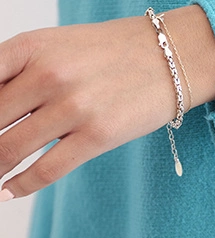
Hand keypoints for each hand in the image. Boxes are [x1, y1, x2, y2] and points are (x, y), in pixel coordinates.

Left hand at [0, 5, 214, 200]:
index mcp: (32, 47)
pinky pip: (45, 170)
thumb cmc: (109, 51)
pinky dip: (18, 186)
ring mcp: (73, 106)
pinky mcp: (97, 135)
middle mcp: (49, 74)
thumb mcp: (56, 47)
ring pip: (8, 150)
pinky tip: (7, 191)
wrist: (173, 53)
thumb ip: (15, 74)